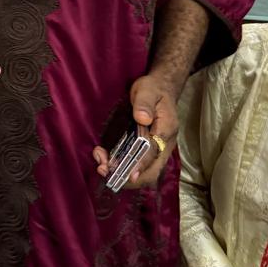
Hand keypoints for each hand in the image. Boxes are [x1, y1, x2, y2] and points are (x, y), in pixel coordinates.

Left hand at [92, 73, 178, 188]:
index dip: (141, 165)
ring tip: (100, 166)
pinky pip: (136, 165)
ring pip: (143, 173)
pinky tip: (104, 159)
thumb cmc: (154, 90)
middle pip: (151, 172)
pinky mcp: (147, 151)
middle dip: (128, 177)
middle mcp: (164, 146)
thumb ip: (144, 103)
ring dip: (121, 174)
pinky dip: (121, 168)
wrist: (161, 89)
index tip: (127, 173)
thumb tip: (142, 118)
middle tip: (104, 171)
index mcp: (166, 130)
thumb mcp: (147, 90)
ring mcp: (156, 151)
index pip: (154, 153)